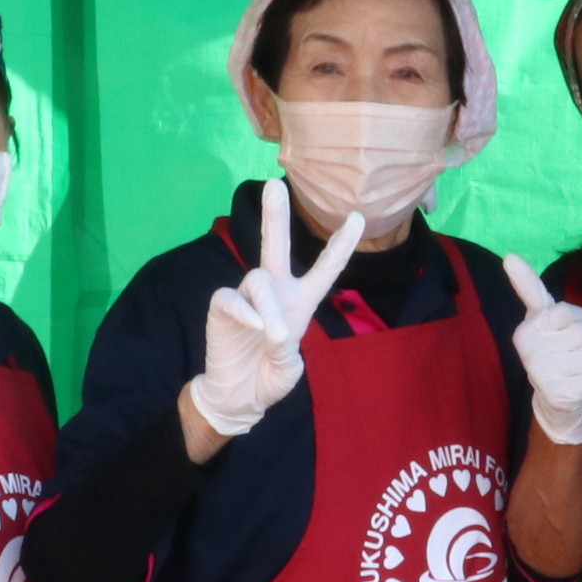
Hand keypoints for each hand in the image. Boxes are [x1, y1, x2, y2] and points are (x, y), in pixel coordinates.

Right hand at [188, 180, 357, 441]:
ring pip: (258, 279)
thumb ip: (285, 351)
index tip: (359, 216)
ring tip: (274, 334)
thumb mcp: (287, 370)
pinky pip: (231, 298)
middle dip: (275, 216)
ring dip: (268, 304)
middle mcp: (275, 292)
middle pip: (276, 247)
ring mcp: (246, 298)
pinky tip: (254, 325)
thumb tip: (270, 328)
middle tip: (274, 183)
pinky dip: (245, 311)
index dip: (340, 245)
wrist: (239, 397)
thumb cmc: (268, 378)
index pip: (324, 269)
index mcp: (301, 303)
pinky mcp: (222, 308)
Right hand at [499, 255, 581, 445]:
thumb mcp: (542, 317)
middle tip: (571, 353)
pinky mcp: (561, 394)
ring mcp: (544, 375)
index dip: (576, 318)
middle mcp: (530, 352)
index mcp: (525, 330)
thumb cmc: (555, 350)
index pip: (564, 311)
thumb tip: (509, 255)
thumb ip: (529, 287)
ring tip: (575, 369)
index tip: (563, 329)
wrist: (556, 400)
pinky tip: (580, 384)